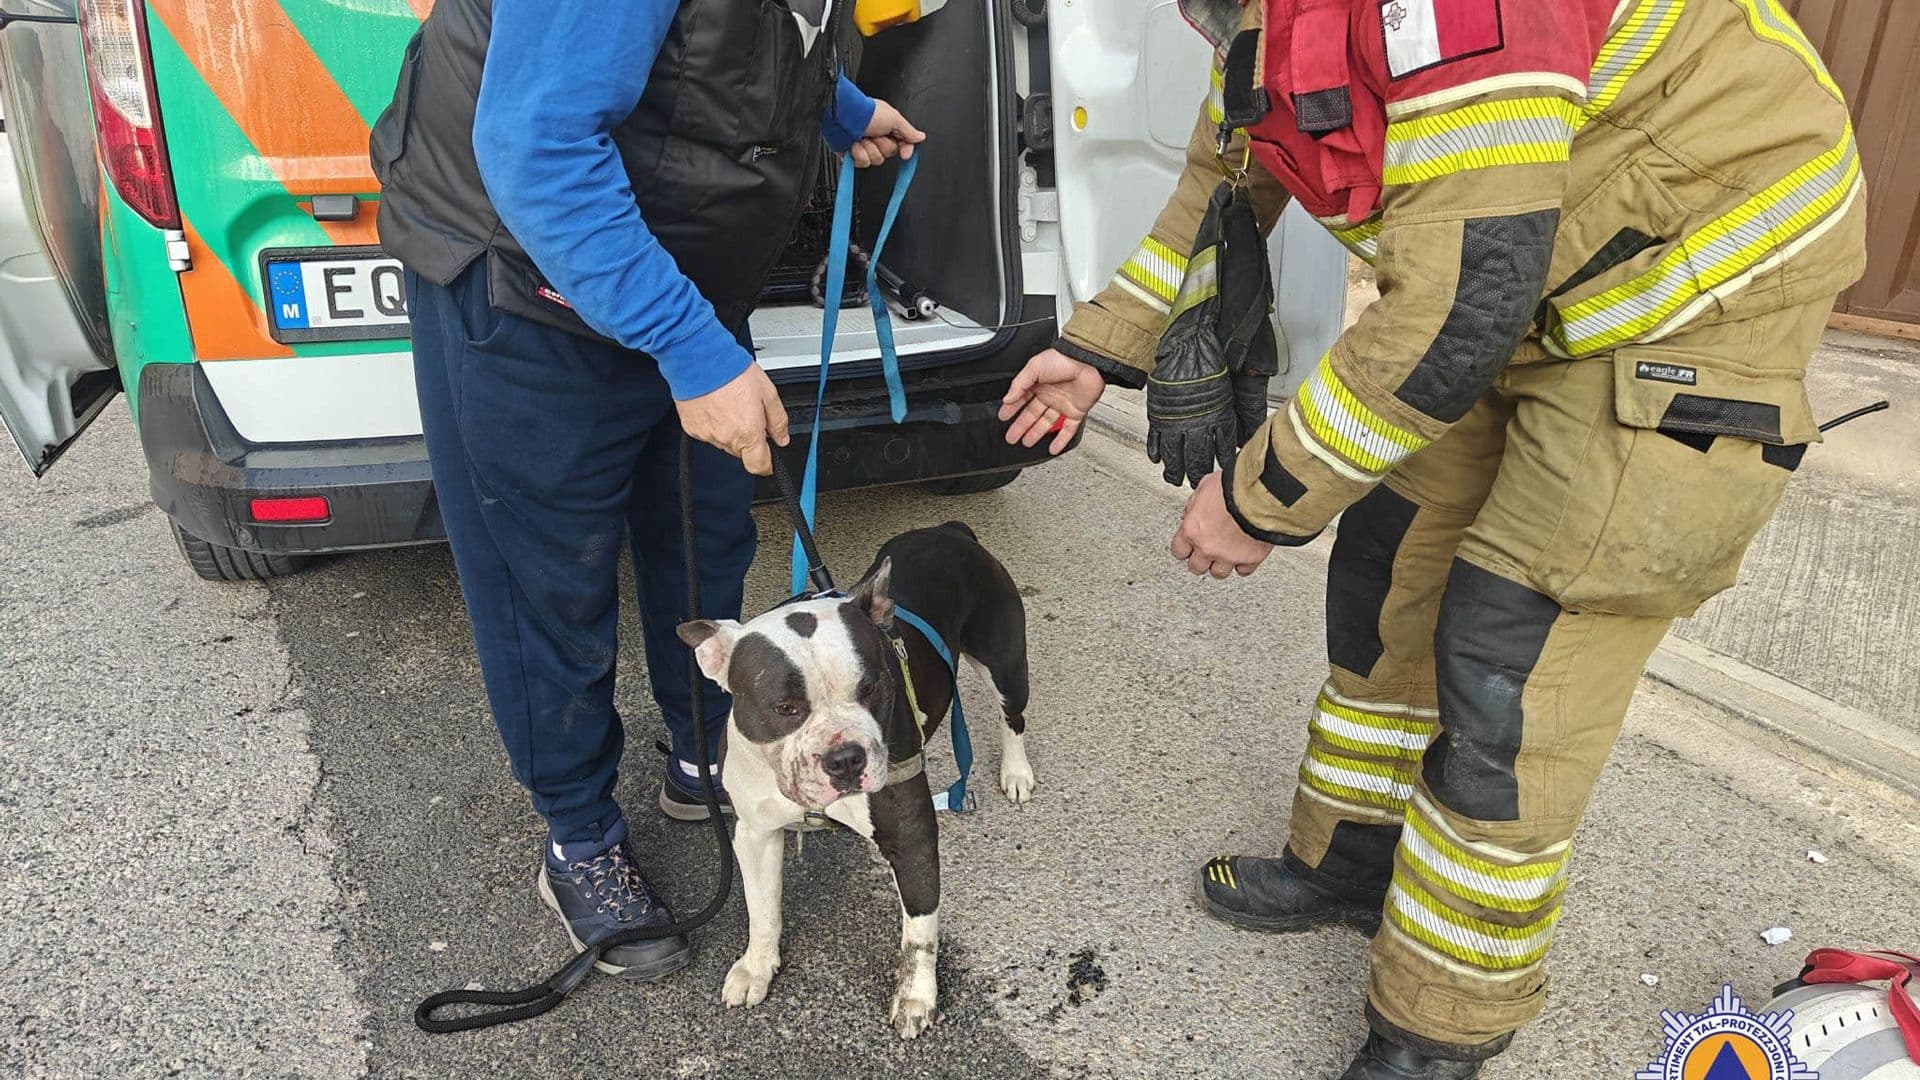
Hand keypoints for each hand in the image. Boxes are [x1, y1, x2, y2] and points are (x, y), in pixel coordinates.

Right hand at [675, 364, 789, 475]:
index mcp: (747, 432)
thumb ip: (778, 420)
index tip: (769, 460)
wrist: (699, 360)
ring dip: (730, 431)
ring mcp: (707, 435)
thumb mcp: (768, 393)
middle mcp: (726, 438)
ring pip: (725, 442)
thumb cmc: (732, 371)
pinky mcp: (692, 429)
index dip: (766, 465)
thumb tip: (782, 438)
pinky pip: (708, 433)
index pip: (758, 465)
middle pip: (742, 452)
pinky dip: (714, 424)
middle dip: (748, 439)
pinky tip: (716, 406)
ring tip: (730, 405)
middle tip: (748, 414)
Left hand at [850, 99, 925, 167]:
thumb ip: (908, 131)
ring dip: (869, 149)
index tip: (904, 154)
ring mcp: (865, 146)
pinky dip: (858, 154)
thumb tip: (920, 137)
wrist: (843, 117)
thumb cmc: (866, 112)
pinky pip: (861, 163)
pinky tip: (854, 145)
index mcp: (889, 127)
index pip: (903, 145)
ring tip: (862, 138)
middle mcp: (878, 137)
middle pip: (889, 154)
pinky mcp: (853, 154)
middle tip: (876, 135)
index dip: (905, 150)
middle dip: (882, 146)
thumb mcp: (894, 118)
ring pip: (875, 160)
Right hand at [998, 348, 1105, 453]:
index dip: (1011, 410)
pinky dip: (1061, 440)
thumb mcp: (1034, 367)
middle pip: (1032, 414)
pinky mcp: (1076, 411)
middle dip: (1021, 427)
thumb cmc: (1063, 358)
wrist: (1087, 362)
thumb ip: (1019, 384)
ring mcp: (1063, 404)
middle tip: (1011, 437)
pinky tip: (1053, 448)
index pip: (1021, 399)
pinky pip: (1068, 429)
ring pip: (1047, 423)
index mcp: (1038, 383)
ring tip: (1026, 443)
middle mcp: (1050, 394)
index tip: (1003, 418)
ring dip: (1036, 434)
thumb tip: (1007, 398)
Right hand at [1146, 320, 1237, 487]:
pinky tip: (1157, 459)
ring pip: (1175, 455)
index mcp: (1218, 416)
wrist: (1191, 341)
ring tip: (1175, 478)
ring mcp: (1175, 420)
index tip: (1222, 473)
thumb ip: (1248, 409)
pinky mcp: (1159, 412)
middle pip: (1197, 459)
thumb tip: (1253, 428)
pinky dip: (1156, 451)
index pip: (1222, 450)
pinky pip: (1155, 439)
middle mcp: (1197, 423)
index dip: (1223, 464)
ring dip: (1175, 470)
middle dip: (1197, 473)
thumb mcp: (1241, 384)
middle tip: (1196, 481)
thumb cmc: (1215, 358)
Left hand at [1171, 472, 1272, 578]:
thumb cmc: (1234, 487)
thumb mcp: (1205, 486)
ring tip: (1226, 553)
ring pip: (1218, 573)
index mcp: (1192, 529)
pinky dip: (1243, 565)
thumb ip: (1194, 504)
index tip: (1189, 545)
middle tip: (1208, 549)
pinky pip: (1243, 571)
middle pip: (1196, 567)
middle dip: (1201, 559)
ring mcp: (1228, 556)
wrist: (1261, 494)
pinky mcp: (1250, 559)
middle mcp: (1207, 547)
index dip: (1185, 548)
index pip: (1178, 550)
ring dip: (1221, 564)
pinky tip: (1244, 554)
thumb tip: (1190, 512)